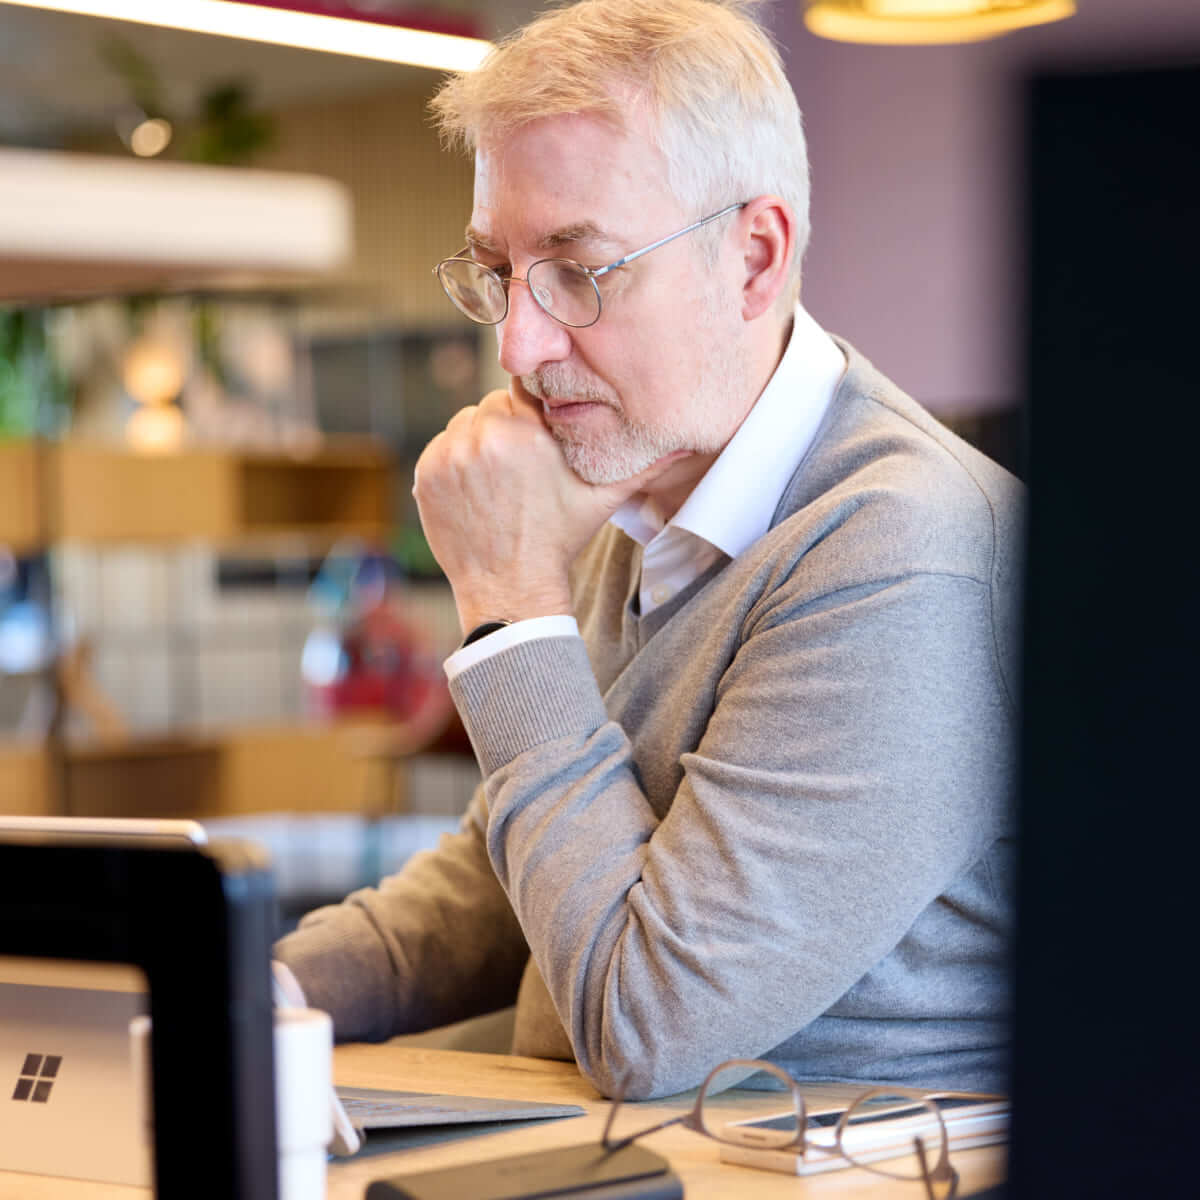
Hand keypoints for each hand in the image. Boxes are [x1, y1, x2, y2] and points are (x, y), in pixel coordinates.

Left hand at [413, 389, 684, 633]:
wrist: (511, 587)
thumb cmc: (560, 540)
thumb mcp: (606, 497)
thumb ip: (643, 463)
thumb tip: (687, 441)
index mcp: (524, 430)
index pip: (525, 390)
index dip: (535, 412)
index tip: (540, 432)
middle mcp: (482, 436)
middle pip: (494, 405)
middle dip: (508, 427)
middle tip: (523, 465)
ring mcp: (449, 456)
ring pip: (466, 424)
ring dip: (480, 441)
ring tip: (500, 478)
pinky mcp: (426, 474)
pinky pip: (442, 448)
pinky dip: (456, 462)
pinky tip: (479, 490)